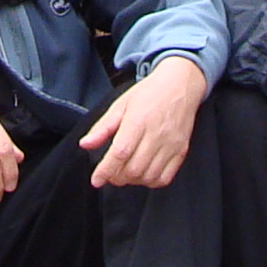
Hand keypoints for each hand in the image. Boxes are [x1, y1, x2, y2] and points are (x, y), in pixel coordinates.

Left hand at [82, 55, 207, 189]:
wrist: (180, 85)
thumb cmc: (150, 93)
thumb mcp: (120, 105)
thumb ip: (102, 127)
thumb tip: (85, 144)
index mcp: (137, 121)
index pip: (120, 153)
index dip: (105, 170)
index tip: (96, 179)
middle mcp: (156, 135)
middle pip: (134, 169)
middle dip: (117, 177)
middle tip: (110, 173)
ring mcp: (171, 144)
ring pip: (149, 176)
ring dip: (133, 181)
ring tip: (126, 172)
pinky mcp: (181, 150)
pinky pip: (165, 177)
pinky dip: (151, 181)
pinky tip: (144, 174)